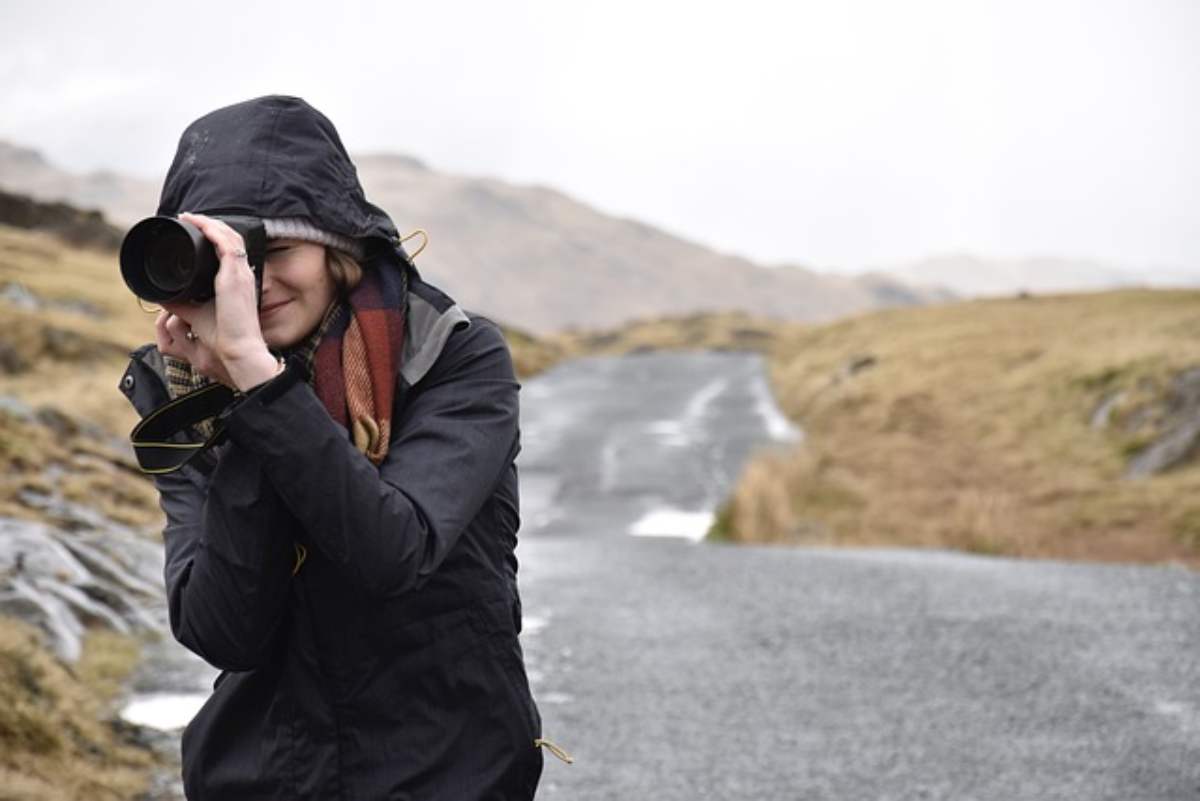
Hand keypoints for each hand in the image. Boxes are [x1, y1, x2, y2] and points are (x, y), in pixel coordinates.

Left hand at [156, 213, 279, 391]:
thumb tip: (162, 297)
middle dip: (210, 226)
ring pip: (229, 236)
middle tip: (189, 218)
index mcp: (237, 285)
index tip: (194, 231)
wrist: (238, 353)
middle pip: (231, 239)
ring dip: (209, 223)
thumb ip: (180, 305)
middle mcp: (242, 276)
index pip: (230, 253)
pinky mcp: (235, 275)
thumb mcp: (196, 317)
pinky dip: (211, 229)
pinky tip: (196, 221)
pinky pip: (225, 242)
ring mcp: (240, 274)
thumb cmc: (224, 342)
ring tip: (190, 216)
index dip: (215, 238)